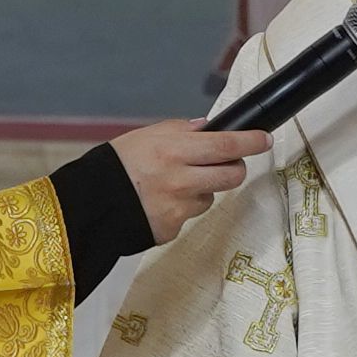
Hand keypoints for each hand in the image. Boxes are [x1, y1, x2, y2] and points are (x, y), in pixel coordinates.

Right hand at [110, 120, 266, 232]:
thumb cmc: (118, 164)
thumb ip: (181, 131)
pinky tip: (160, 202)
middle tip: (225, 164)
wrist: (91, 204)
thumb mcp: (146, 135)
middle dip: (234, 169)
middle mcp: (180, 180)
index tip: (264, 139)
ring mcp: (178, 208)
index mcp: (174, 151)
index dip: (250, 142)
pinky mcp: (173, 228)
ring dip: (202, 190)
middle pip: (231, 176)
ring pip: (210, 197)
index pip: (225, 146)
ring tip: (172, 185)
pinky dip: (181, 208)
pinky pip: (190, 216)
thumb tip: (210, 128)